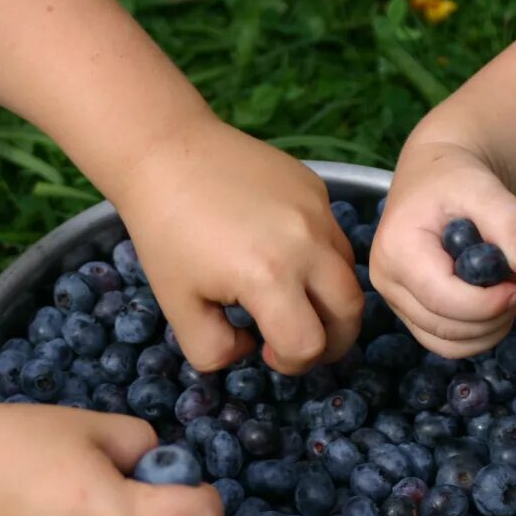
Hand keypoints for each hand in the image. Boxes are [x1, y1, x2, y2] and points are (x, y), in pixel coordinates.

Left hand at [113, 116, 363, 374]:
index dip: (291, 362)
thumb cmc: (165, 232)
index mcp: (269, 277)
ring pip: (349, 273)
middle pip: (349, 313)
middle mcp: (306, 244)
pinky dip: (321, 260)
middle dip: (330, 342)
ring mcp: (317, 211)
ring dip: (329, 301)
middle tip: (299, 343)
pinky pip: (335, 237)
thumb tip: (250, 346)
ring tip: (294, 303)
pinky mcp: (315, 188)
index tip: (265, 352)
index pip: (309, 344)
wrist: (166, 153)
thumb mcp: (177, 307)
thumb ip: (213, 350)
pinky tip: (281, 256)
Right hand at [369, 140, 515, 357]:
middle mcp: (386, 281)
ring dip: (489, 329)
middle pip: (446, 328)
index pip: (443, 299)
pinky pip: (444, 342)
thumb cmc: (456, 179)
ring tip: (508, 291)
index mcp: (397, 250)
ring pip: (446, 344)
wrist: (435, 174)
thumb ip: (511, 223)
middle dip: (494, 315)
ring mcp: (393, 300)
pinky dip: (477, 334)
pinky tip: (493, 304)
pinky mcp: (407, 311)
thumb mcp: (486, 188)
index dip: (489, 303)